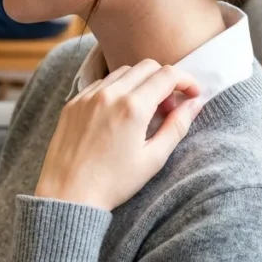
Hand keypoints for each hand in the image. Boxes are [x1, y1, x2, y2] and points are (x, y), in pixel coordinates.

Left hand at [36, 60, 204, 210]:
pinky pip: (101, 83)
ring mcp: (88, 96)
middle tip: (169, 105)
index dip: (187, 81)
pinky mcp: (74, 102)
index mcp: (132, 107)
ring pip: (123, 72)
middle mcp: (109, 94)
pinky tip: (119, 113)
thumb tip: (195, 104)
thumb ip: (177, 126)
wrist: (67, 195)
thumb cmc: (112, 183)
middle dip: (165, 79)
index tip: (193, 94)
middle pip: (147, 66)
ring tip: (144, 110)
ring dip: (141, 82)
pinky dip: (117, 89)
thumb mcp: (153, 159)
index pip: (167, 75)